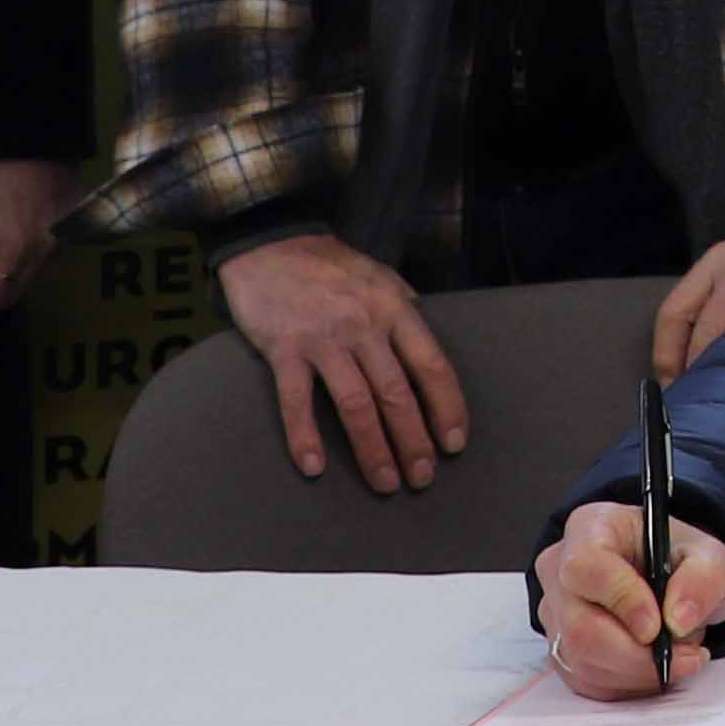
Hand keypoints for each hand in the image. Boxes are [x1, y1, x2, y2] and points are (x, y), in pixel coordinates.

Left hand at [0, 160, 67, 316]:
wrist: (34, 130)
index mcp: (15, 250)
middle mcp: (47, 253)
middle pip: (13, 293)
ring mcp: (66, 240)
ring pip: (31, 275)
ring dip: (14, 264)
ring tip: (4, 224)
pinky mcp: (78, 226)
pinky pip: (49, 254)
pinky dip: (33, 246)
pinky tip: (27, 216)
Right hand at [216, 231, 469, 491]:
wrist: (270, 242)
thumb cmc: (330, 266)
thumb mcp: (381, 277)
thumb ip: (405, 312)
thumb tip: (424, 350)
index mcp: (396, 310)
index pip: (432, 367)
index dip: (447, 408)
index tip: (454, 444)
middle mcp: (365, 326)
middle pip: (397, 394)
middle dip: (414, 441)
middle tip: (423, 478)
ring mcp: (324, 339)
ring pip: (356, 405)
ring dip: (373, 449)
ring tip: (385, 482)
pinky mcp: (284, 349)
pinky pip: (297, 401)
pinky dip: (305, 437)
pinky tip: (314, 468)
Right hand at [536, 497, 724, 698]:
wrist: (675, 581)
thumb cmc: (683, 560)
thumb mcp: (712, 557)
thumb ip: (703, 579)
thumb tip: (678, 619)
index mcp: (591, 528)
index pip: (586, 567)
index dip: (621, 601)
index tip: (658, 627)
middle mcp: (559, 569)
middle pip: (579, 625)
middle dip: (637, 655)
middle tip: (686, 656)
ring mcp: (555, 613)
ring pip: (581, 660)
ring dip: (638, 672)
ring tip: (679, 656)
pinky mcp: (561, 650)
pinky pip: (585, 681)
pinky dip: (627, 685)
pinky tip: (655, 669)